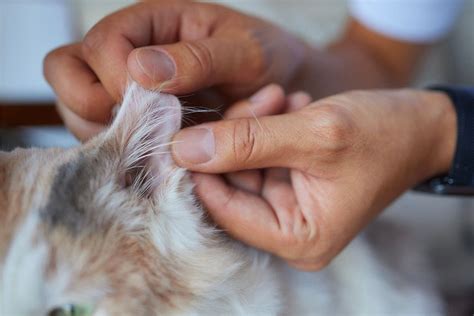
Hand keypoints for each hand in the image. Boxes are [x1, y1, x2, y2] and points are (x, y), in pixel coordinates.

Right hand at [43, 0, 307, 139]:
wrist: (283, 86)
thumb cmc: (265, 59)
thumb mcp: (246, 52)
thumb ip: (199, 58)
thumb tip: (140, 69)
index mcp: (149, 24)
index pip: (100, 45)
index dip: (117, 79)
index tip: (159, 106)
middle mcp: (126, 55)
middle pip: (66, 74)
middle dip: (93, 106)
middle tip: (143, 126)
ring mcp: (125, 92)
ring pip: (78, 112)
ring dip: (109, 136)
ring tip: (157, 146)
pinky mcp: (135, 124)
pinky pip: (106, 140)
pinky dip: (126, 154)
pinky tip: (160, 159)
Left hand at [171, 86, 456, 269]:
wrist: (421, 127)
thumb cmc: (382, 136)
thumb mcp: (315, 134)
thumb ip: (248, 141)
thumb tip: (184, 149)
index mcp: (299, 239)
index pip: (227, 210)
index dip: (203, 168)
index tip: (191, 128)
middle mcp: (289, 231)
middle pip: (232, 184)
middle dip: (238, 135)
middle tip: (263, 99)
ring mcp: (289, 207)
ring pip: (242, 163)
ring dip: (255, 124)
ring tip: (282, 97)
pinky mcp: (291, 183)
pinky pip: (260, 154)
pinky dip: (267, 126)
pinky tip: (289, 105)